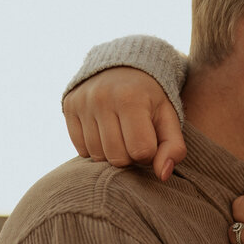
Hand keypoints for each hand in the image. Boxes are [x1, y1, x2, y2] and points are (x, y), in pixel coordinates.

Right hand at [63, 67, 185, 180]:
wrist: (122, 67)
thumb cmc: (150, 99)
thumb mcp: (169, 119)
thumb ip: (174, 149)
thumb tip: (163, 175)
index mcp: (131, 98)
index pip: (141, 151)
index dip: (149, 154)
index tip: (151, 141)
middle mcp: (102, 98)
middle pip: (118, 157)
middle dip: (131, 157)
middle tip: (135, 140)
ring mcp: (82, 102)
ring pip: (98, 156)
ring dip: (113, 154)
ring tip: (121, 136)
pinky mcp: (69, 106)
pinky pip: (81, 149)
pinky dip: (95, 149)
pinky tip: (105, 134)